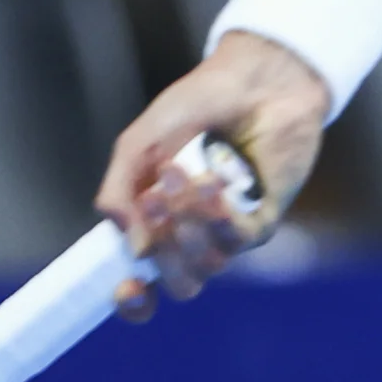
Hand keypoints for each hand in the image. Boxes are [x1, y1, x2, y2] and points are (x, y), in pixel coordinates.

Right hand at [96, 30, 329, 316]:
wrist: (251, 80)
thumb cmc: (194, 108)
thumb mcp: (138, 145)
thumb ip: (118, 194)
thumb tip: (134, 249)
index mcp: (155, 225)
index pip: (142, 285)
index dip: (133, 300)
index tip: (126, 287)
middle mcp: (192, 237)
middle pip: (177, 283)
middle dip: (162, 250)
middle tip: (154, 197)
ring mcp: (229, 233)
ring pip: (207, 266)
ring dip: (188, 223)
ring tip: (181, 172)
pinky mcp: (262, 221)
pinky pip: (237, 239)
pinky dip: (218, 214)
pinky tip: (213, 180)